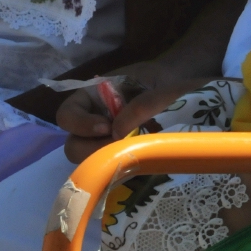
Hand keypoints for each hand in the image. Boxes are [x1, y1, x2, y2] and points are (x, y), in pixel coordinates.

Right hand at [59, 61, 207, 162]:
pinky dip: (120, 168)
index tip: (107, 127)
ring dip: (107, 160)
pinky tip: (139, 159)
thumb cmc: (166, 81)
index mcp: (92, 98)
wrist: (184, 90)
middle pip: (74, 145)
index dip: (80, 124)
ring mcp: (105, 141)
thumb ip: (142, 105)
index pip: (66, 115)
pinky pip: (109, 168)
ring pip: (89, 160)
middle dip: (94, 149)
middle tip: (121, 145)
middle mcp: (93, 122)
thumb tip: (118, 133)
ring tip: (134, 150)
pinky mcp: (119, 156)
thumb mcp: (158, 87)